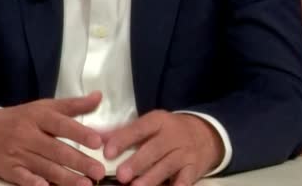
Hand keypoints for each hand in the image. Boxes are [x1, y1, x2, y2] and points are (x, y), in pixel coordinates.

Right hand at [0, 91, 106, 185]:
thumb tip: (98, 96)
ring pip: (45, 167)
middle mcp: (28, 135)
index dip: (79, 132)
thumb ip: (72, 105)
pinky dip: (35, 184)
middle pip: (56, 149)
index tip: (97, 141)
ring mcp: (18, 154)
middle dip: (79, 161)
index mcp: (37, 116)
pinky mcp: (10, 170)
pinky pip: (24, 179)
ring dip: (66, 178)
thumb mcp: (42, 107)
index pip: (60, 124)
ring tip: (86, 184)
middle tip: (99, 171)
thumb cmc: (18, 118)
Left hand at [101, 111, 222, 185]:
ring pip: (167, 166)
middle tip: (121, 176)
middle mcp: (172, 135)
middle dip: (137, 163)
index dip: (122, 140)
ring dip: (151, 178)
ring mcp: (185, 153)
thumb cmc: (168, 130)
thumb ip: (124, 131)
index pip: (138, 129)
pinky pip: (186, 180)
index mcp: (158, 121)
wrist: (206, 134)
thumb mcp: (150, 124)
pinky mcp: (194, 169)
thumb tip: (95, 136)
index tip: (107, 152)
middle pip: (153, 149)